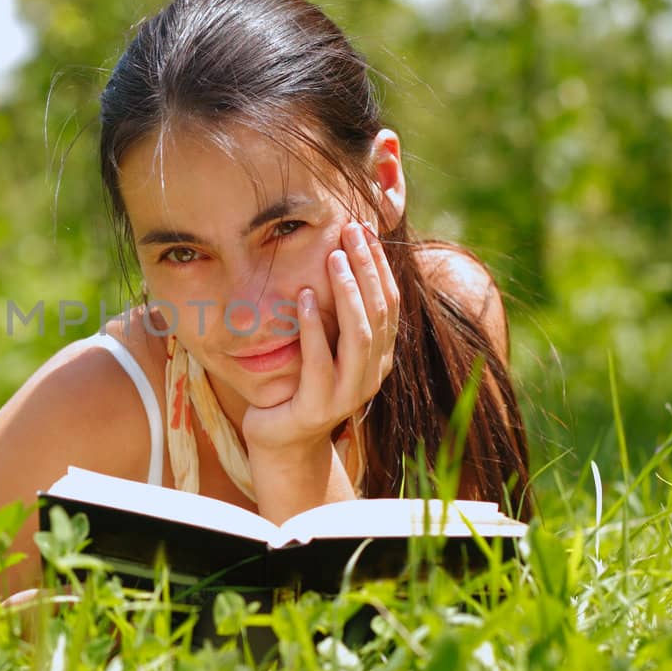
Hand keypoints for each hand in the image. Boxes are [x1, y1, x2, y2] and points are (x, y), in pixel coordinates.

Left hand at [241, 220, 400, 459]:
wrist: (282, 440)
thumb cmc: (301, 383)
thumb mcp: (327, 345)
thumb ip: (340, 315)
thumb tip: (342, 257)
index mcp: (379, 357)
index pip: (390, 302)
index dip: (380, 265)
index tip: (364, 230)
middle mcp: (371, 375)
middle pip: (379, 313)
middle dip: (367, 269)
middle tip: (351, 233)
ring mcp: (348, 394)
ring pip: (359, 336)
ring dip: (347, 293)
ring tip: (333, 259)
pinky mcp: (318, 406)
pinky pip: (319, 361)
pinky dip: (313, 327)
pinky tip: (303, 297)